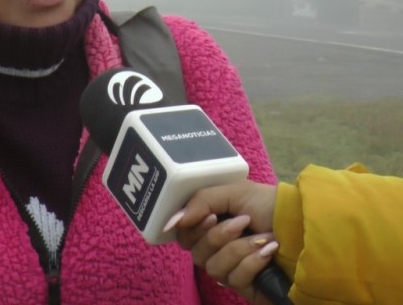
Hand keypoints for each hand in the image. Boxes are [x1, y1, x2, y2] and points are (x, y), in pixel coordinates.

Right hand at [163, 181, 279, 303]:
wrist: (306, 227)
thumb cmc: (271, 205)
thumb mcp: (235, 191)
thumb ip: (200, 201)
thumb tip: (170, 223)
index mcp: (211, 222)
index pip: (183, 233)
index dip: (191, 227)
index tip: (211, 216)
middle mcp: (217, 246)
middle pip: (195, 251)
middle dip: (219, 236)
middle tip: (243, 222)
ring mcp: (231, 267)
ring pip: (212, 266)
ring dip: (239, 249)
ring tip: (262, 237)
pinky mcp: (245, 286)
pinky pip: (233, 279)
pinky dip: (252, 262)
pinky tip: (269, 252)